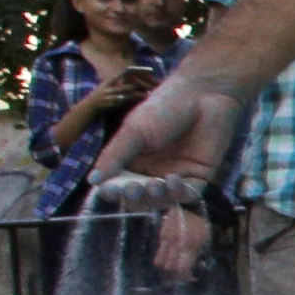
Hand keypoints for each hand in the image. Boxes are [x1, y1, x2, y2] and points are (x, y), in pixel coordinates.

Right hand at [98, 68, 250, 190]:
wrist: (203, 94)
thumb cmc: (164, 106)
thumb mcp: (134, 130)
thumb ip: (114, 156)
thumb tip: (92, 181)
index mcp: (132, 161)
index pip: (118, 185)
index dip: (113, 192)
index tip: (109, 191)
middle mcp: (153, 172)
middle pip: (140, 197)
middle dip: (135, 196)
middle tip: (134, 188)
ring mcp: (176, 175)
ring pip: (163, 200)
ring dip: (156, 198)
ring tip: (154, 185)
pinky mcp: (200, 176)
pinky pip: (188, 195)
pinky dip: (179, 194)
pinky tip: (173, 179)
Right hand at [152, 203, 214, 279]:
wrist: (191, 203)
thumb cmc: (201, 223)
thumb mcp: (205, 240)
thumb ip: (197, 254)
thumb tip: (195, 267)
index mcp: (189, 246)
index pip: (181, 269)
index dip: (184, 277)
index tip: (188, 277)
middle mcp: (175, 244)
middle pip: (168, 267)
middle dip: (174, 273)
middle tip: (180, 272)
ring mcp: (166, 239)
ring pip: (159, 261)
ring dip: (166, 265)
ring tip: (173, 265)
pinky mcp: (160, 234)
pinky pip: (159, 250)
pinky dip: (162, 255)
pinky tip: (169, 253)